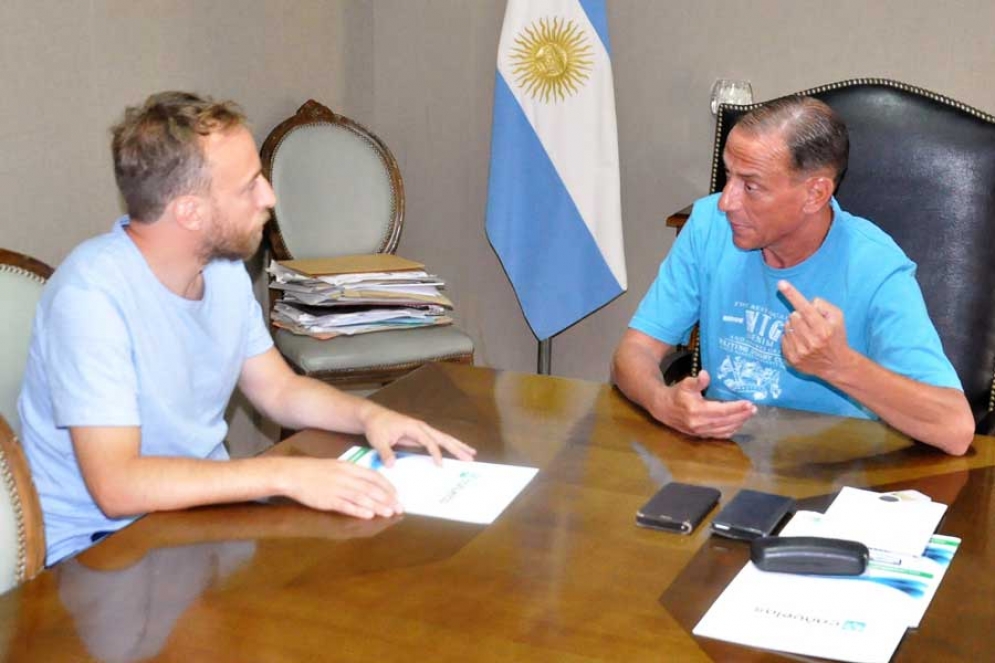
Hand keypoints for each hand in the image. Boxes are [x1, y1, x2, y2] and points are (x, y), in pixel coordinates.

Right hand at [283, 457, 402, 518]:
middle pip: (371, 488)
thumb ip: (353, 473)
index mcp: (349, 467)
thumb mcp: (337, 466)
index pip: (374, 476)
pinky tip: (369, 515)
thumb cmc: (315, 470)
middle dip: (388, 499)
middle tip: (400, 507)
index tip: (397, 495)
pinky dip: (358, 510)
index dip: (387, 486)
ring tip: (389, 513)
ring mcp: (337, 489)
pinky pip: (346, 506)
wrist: (293, 473)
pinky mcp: (327, 500)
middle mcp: (346, 477)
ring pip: (362, 498)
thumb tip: (370, 482)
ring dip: (377, 506)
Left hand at [361, 405, 476, 466]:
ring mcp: (422, 431)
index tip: (440, 465)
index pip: (429, 441)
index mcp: (414, 427)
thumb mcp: (378, 439)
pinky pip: (437, 441)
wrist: (373, 417)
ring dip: (457, 446)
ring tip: (471, 453)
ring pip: (444, 438)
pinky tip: (456, 451)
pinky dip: (448, 446)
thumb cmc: (376, 426)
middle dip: (457, 447)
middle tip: (471, 457)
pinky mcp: (420, 435)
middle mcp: (421, 427)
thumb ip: (385, 452)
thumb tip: (392, 465)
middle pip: (443, 437)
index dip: (435, 453)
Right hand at [657, 369, 755, 437]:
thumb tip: (706, 374)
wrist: (663, 408)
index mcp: (696, 411)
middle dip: (742, 415)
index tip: (749, 404)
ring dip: (739, 422)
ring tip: (748, 414)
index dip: (737, 408)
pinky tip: (738, 423)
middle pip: (726, 421)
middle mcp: (700, 424)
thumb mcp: (685, 384)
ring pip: (725, 429)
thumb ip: (697, 381)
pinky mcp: (701, 435)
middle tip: (754, 409)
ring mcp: (700, 431)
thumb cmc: (676, 394)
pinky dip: (731, 430)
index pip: (722, 411)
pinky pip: (720, 435)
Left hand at [778, 280, 853, 381]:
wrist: (836, 364)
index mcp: (823, 329)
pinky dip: (789, 338)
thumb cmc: (836, 337)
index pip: (804, 308)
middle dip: (799, 316)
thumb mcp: (838, 318)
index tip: (781, 283)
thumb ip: (824, 305)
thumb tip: (806, 303)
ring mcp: (800, 351)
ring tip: (805, 334)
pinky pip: (782, 339)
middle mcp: (811, 340)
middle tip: (809, 325)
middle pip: (793, 316)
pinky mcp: (792, 359)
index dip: (792, 294)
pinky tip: (800, 342)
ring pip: (786, 327)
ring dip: (793, 327)